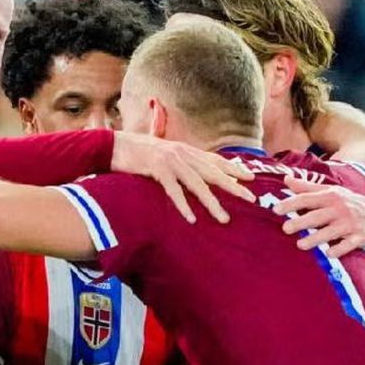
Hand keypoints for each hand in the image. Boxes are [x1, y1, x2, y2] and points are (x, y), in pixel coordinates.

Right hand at [112, 132, 255, 223]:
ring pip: (197, 185)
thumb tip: (190, 171)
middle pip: (213, 172)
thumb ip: (178, 160)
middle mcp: (181, 153)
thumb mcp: (162, 152)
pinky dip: (183, 205)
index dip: (233, 169)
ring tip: (224, 218)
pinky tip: (191, 219)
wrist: (113, 145)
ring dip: (212, 203)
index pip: (214, 160)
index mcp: (184, 149)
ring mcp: (170, 161)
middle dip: (233, 186)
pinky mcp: (156, 169)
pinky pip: (173, 191)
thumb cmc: (136, 151)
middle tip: (251, 199)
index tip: (251, 179)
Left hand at [275, 175, 364, 257]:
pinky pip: (349, 244)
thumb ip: (307, 187)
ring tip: (300, 245)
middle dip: (301, 222)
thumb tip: (285, 179)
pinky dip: (339, 249)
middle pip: (317, 216)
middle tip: (285, 228)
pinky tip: (329, 253)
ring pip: (331, 232)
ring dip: (316, 239)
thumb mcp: (330, 191)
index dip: (291, 203)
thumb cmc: (349, 202)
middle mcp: (339, 210)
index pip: (307, 199)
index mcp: (329, 197)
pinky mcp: (360, 237)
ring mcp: (350, 224)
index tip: (276, 209)